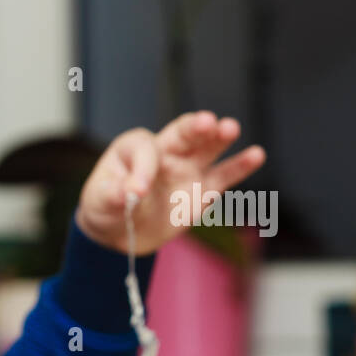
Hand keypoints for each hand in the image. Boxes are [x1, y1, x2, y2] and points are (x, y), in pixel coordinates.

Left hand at [76, 110, 266, 254]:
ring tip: (230, 128)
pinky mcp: (202, 190)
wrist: (119, 233)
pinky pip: (223, 176)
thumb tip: (133, 191)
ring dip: (220, 138)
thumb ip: (115, 194)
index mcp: (136, 148)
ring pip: (207, 148)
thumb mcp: (100, 201)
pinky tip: (256, 155)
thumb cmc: (106, 207)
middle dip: (195, 128)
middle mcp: (166, 152)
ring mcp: (187, 169)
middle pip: (184, 133)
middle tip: (207, 123)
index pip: (145, 150)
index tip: (137, 191)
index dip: (143, 169)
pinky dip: (239, 167)